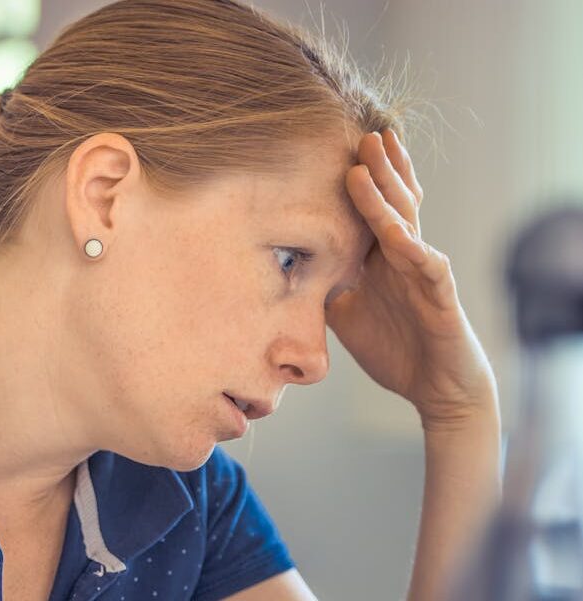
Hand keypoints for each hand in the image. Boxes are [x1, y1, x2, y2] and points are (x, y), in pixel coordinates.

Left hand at [325, 129, 496, 428]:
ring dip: (386, 193)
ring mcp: (424, 273)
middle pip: (392, 203)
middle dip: (377, 168)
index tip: (338, 148)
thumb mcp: (345, 314)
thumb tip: (285, 271)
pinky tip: (396, 233)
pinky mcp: (441, 297)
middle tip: (359, 133)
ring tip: (369, 162)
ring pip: (406, 224)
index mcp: (383, 258)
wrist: (436, 388)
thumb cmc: (394, 347)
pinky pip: (427, 267)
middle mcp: (405, 256)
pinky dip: (412, 248)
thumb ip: (323, 287)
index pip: (372, 209)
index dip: (361, 179)